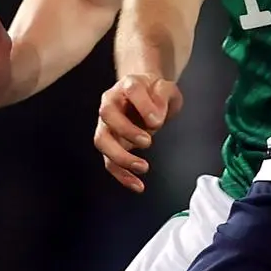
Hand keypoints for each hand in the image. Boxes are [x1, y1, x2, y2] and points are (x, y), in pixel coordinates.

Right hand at [94, 74, 182, 192]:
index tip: (156, 120)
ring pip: (103, 141)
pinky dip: (122, 175)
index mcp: (128, 85)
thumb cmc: (156, 93)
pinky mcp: (111, 144)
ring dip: (120, 156)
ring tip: (142, 167)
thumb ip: (163, 98)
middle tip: (147, 141)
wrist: (148, 97)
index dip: (143, 105)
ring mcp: (107, 124)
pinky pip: (109, 161)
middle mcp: (112, 103)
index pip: (131, 89)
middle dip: (126, 130)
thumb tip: (155, 119)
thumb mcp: (167, 89)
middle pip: (107, 114)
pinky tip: (137, 185)